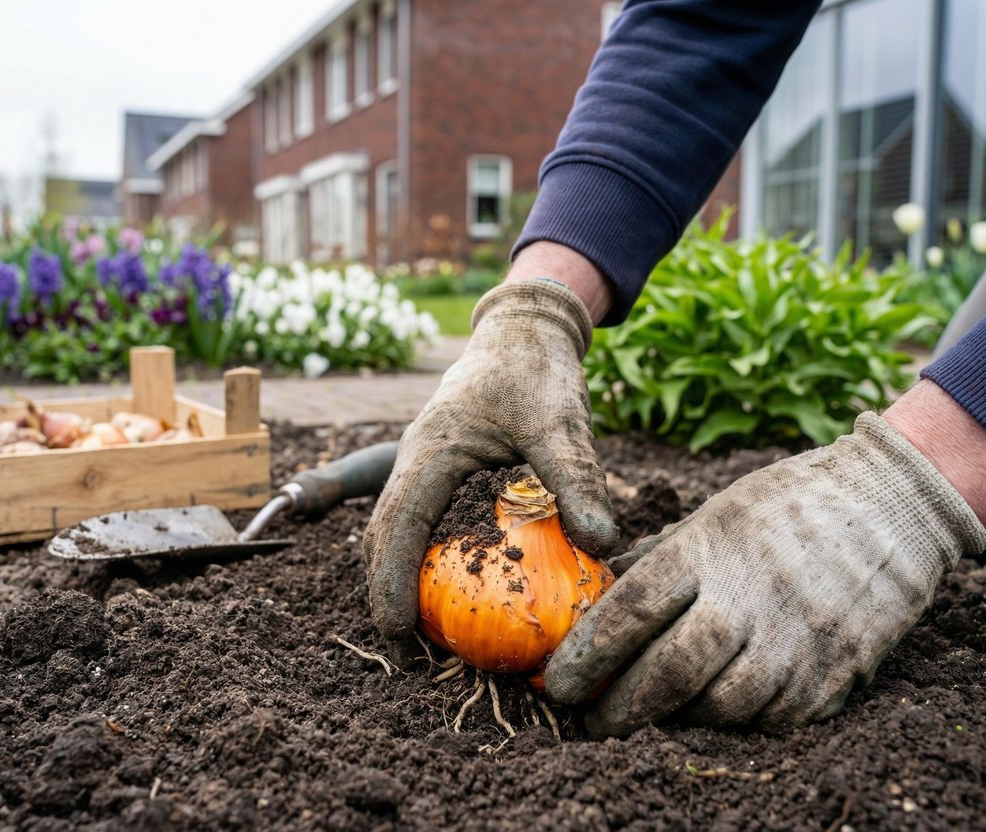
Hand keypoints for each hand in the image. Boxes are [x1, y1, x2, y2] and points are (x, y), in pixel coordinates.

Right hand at [363, 279, 618, 658]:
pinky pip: (415, 515)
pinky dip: (417, 552)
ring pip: (393, 524)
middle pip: (383, 532)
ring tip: (418, 626)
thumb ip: (577, 479)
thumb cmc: (540, 369)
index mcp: (432, 449)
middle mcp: (416, 457)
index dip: (391, 580)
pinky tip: (447, 581)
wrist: (525, 327)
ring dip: (396, 572)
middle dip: (385, 589)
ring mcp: (422, 459)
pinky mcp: (438, 463)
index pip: (400, 524)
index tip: (398, 630)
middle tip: (406, 646)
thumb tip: (601, 543)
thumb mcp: (561, 421)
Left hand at [544, 412, 985, 733]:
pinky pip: (773, 719)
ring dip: (678, 717)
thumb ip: (659, 558)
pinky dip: (738, 720)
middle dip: (621, 710)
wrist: (893, 503)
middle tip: (591, 722)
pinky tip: (719, 706)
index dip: (588, 656)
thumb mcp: (715, 512)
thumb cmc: (789, 504)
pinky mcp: (836, 671)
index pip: (633, 612)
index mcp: (711, 550)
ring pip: (720, 708)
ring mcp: (799, 640)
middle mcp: (752, 599)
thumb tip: (598, 593)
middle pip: (670, 675)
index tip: (559, 683)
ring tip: (655, 711)